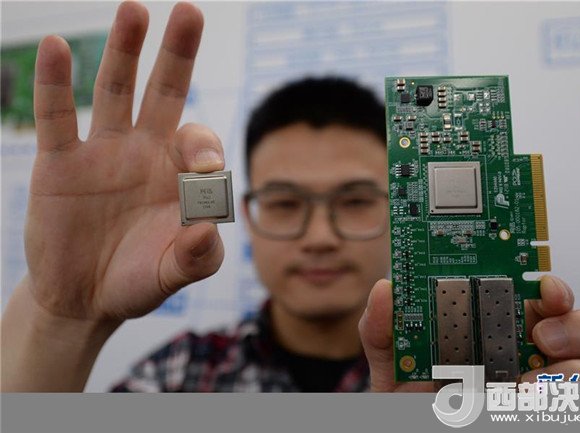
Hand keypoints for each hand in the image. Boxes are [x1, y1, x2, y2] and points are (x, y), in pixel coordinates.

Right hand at [24, 2, 223, 322]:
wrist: (84, 297)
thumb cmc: (138, 280)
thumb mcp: (173, 274)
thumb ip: (197, 257)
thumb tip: (210, 228)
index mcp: (179, 175)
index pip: (200, 141)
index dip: (205, 148)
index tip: (203, 172)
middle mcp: (145, 152)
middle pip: (166, 92)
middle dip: (178, 54)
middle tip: (190, 12)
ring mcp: (103, 152)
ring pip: (115, 90)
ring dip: (124, 51)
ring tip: (135, 10)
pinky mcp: (60, 162)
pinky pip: (57, 116)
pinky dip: (55, 83)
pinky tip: (58, 47)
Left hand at [359, 276, 579, 391]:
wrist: (414, 431)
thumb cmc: (415, 404)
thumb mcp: (395, 369)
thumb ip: (385, 331)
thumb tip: (385, 291)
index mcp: (501, 334)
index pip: (546, 300)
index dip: (555, 289)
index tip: (544, 289)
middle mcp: (537, 360)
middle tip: (543, 339)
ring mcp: (555, 392)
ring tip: (532, 386)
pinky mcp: (564, 413)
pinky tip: (533, 403)